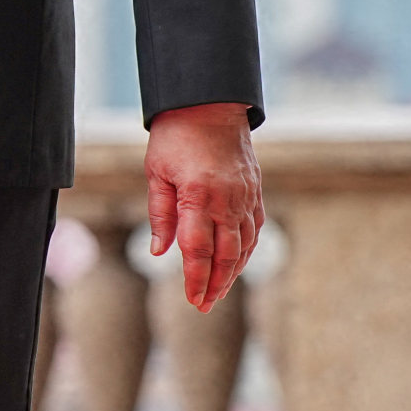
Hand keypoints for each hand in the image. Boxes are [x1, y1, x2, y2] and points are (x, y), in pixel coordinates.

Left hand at [146, 102, 262, 311]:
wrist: (209, 104)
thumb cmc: (175, 136)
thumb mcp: (156, 172)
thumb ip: (160, 214)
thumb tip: (160, 251)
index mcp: (198, 196)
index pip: (198, 250)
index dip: (196, 279)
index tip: (193, 300)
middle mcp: (226, 199)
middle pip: (225, 255)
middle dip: (215, 284)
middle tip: (204, 306)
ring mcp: (244, 195)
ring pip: (244, 245)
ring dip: (232, 271)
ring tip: (218, 290)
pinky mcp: (254, 190)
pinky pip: (254, 228)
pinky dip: (247, 249)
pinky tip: (236, 262)